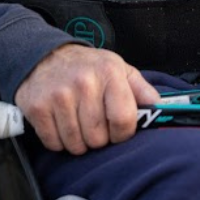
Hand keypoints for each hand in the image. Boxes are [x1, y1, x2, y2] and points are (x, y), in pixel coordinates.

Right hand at [14, 44, 160, 153]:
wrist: (44, 55)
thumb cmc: (87, 67)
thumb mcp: (118, 68)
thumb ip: (141, 89)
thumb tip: (161, 108)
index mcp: (109, 72)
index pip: (124, 121)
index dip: (122, 133)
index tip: (116, 128)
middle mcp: (84, 82)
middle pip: (98, 138)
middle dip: (98, 138)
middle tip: (92, 122)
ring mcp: (58, 95)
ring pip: (76, 145)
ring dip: (78, 142)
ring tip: (76, 122)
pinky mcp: (37, 107)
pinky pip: (54, 144)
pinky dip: (58, 141)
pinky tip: (59, 123)